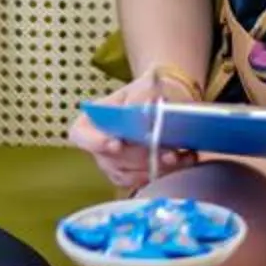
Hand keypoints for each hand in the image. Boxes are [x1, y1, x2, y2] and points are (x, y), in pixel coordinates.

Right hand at [69, 72, 202, 192]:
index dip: (95, 142)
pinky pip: (145, 180)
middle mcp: (99, 146)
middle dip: (140, 156)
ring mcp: (113, 164)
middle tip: (164, 150)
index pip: (81, 135)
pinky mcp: (132, 176)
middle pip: (111, 159)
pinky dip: (166, 171)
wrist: (165, 102)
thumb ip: (140, 96)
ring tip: (178, 154)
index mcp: (92, 120)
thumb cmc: (148, 91)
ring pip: (130, 174)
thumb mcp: (145, 84)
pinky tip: (184, 159)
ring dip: (156, 166)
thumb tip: (138, 115)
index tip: (116, 144)